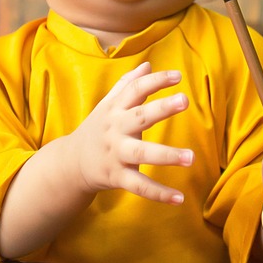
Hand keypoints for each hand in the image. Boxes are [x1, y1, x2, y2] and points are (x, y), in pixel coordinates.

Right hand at [68, 61, 194, 203]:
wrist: (70, 163)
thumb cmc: (97, 129)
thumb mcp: (107, 105)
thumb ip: (127, 85)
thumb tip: (148, 64)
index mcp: (115, 109)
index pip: (135, 90)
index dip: (155, 81)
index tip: (178, 76)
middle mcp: (115, 129)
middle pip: (140, 116)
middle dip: (162, 108)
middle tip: (184, 100)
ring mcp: (116, 153)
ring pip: (142, 153)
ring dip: (167, 155)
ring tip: (191, 157)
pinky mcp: (116, 176)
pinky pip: (139, 185)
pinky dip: (159, 193)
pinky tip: (179, 198)